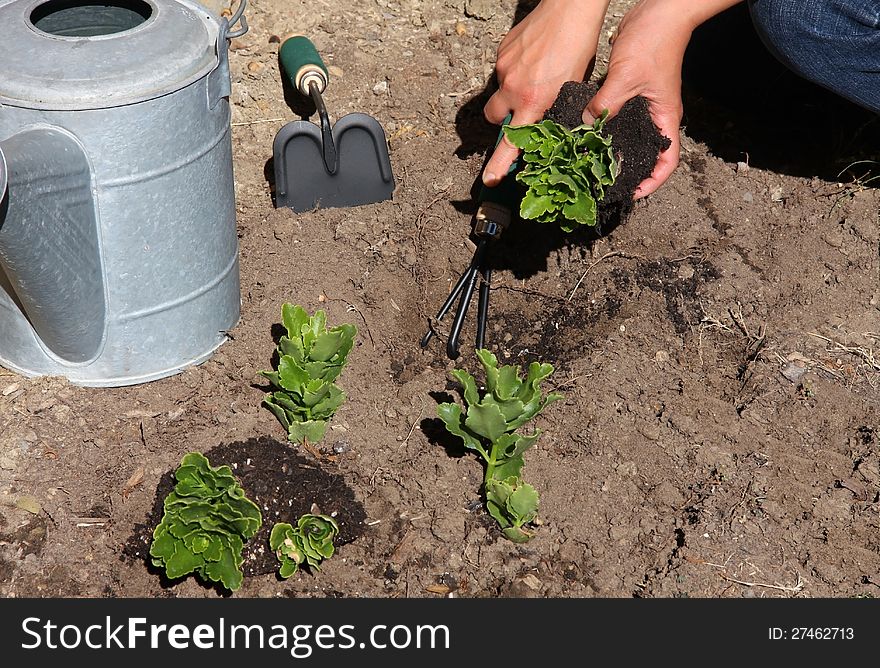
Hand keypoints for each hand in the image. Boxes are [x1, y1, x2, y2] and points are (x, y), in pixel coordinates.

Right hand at [482, 0, 610, 185]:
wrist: (570, 9)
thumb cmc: (578, 46)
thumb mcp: (572, 89)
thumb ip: (555, 110)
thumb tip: (549, 128)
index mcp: (533, 101)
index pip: (511, 142)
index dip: (499, 164)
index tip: (491, 179)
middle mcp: (513, 87)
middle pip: (495, 118)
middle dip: (504, 120)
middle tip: (522, 112)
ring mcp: (504, 69)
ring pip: (500, 92)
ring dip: (513, 92)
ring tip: (537, 76)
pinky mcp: (502, 53)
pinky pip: (504, 70)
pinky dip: (516, 70)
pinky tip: (534, 60)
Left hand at [585, 0, 742, 196]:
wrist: (658, 11)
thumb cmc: (654, 41)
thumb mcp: (627, 76)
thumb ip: (606, 103)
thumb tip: (586, 125)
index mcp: (665, 118)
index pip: (667, 162)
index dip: (652, 183)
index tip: (632, 194)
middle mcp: (655, 117)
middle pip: (646, 156)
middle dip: (628, 173)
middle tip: (603, 185)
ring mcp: (642, 107)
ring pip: (628, 139)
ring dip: (613, 153)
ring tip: (590, 167)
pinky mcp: (629, 95)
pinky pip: (615, 120)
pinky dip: (602, 130)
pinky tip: (584, 137)